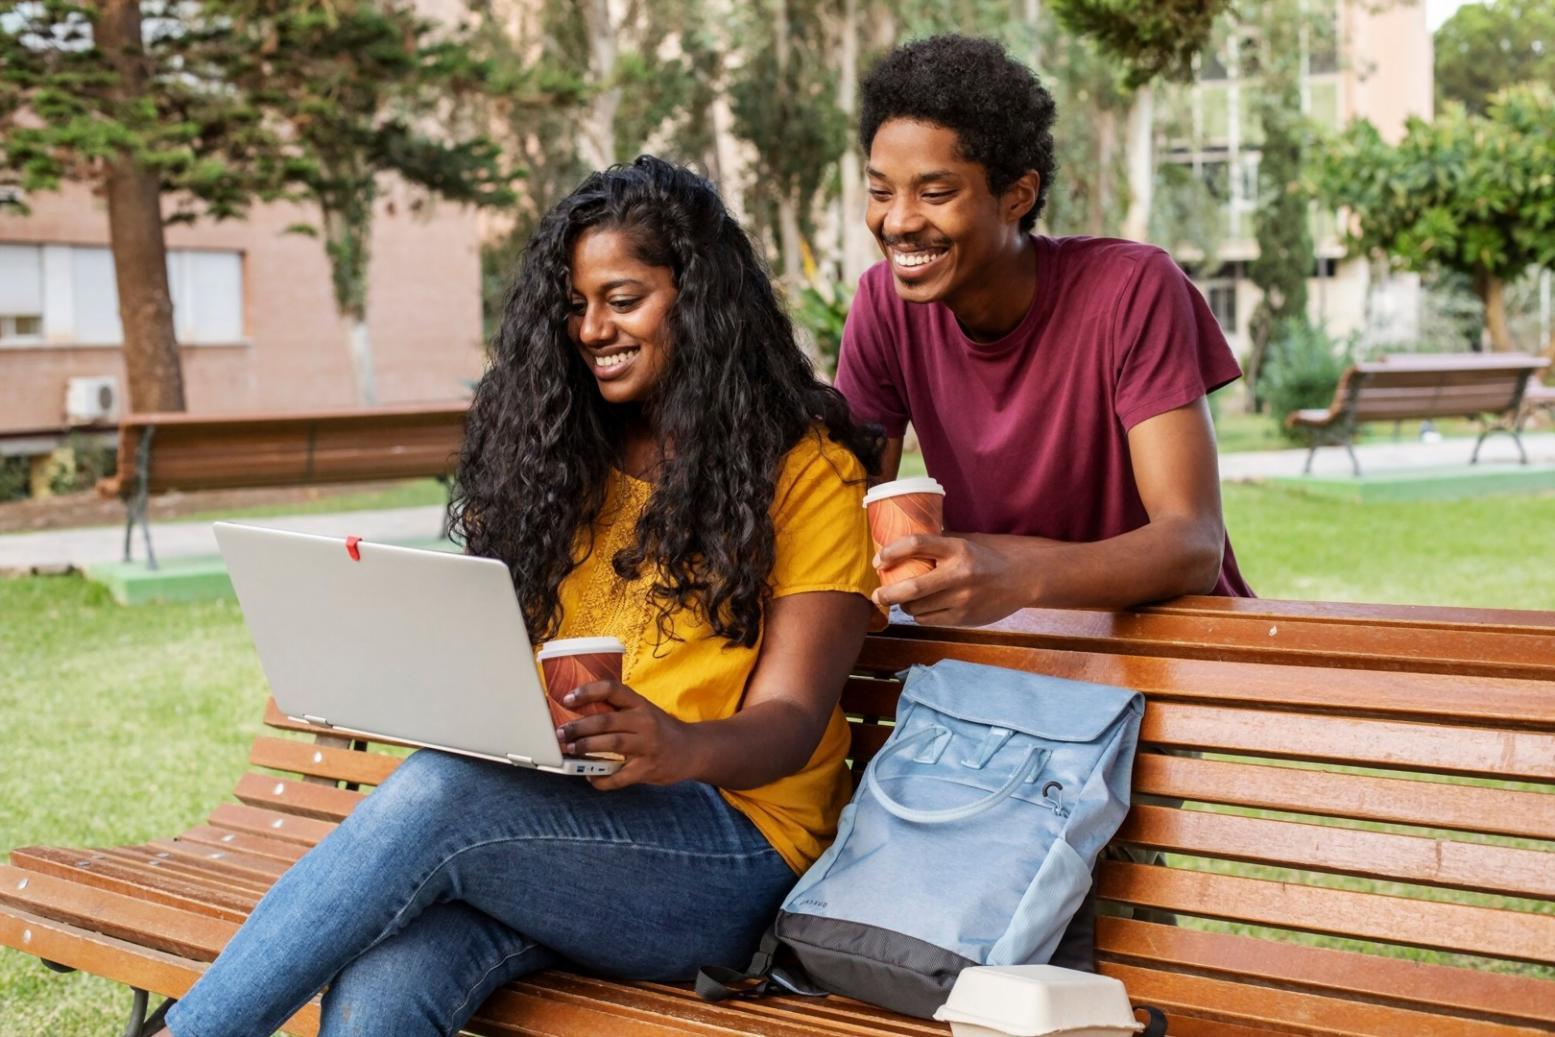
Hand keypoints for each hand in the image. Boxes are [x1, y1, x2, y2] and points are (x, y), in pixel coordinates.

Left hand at [556, 680, 698, 789]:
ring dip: (586, 747)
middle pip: (606, 720)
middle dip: (578, 727)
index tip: (567, 698)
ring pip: (611, 744)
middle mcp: (644, 721)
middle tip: (560, 733)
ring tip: (570, 750)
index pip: (612, 689)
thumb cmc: (661, 729)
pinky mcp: (648, 768)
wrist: (692, 750)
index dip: (588, 691)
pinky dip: (602, 779)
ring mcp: (647, 745)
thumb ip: (620, 710)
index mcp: (640, 704)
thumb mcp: (645, 711)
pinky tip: (590, 777)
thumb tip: (579, 712)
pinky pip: (620, 776)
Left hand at [871, 533, 1035, 626]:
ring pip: (918, 608)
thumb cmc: (989, 556)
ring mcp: (962, 599)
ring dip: (904, 605)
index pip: (916, 544)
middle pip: (911, 588)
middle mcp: (959, 575)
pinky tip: (922, 608)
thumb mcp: (966, 541)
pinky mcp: (964, 618)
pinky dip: (920, 615)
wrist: (1023, 578)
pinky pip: (929, 620)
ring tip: (904, 599)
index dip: (891, 551)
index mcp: (958, 548)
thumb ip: (938, 542)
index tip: (878, 560)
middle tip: (876, 594)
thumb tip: (901, 542)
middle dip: (887, 593)